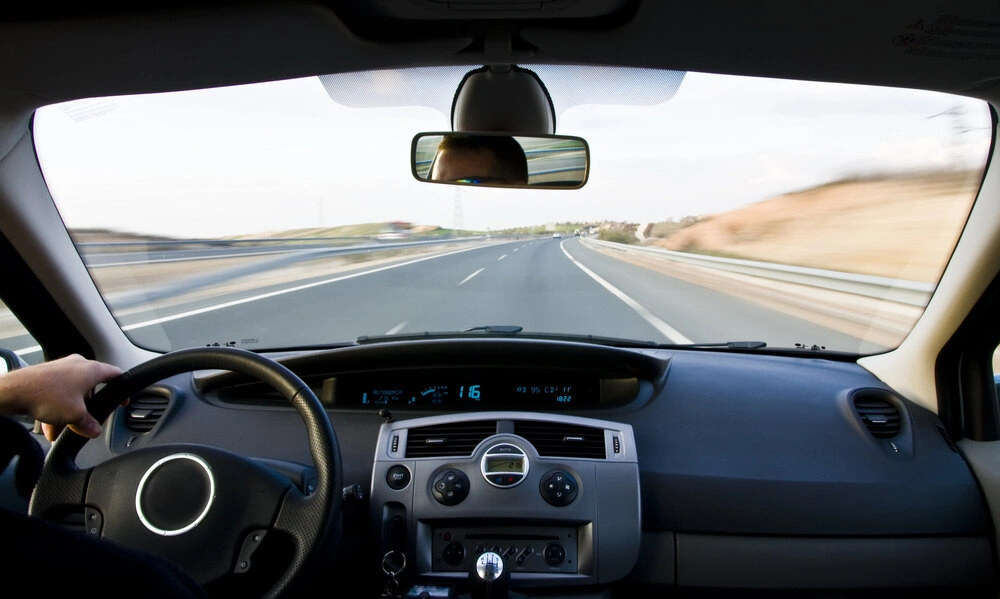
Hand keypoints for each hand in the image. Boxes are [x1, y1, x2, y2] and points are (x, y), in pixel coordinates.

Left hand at [0, 354, 123, 441]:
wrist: (15, 391)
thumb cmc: (47, 394)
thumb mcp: (76, 415)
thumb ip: (89, 424)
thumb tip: (93, 430)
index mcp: (92, 369)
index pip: (116, 375)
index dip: (122, 390)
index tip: (123, 400)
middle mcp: (77, 365)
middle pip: (91, 389)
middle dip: (88, 409)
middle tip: (87, 421)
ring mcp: (60, 369)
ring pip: (72, 393)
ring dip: (69, 412)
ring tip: (63, 429)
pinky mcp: (46, 375)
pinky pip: (57, 394)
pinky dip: (56, 409)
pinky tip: (50, 426)